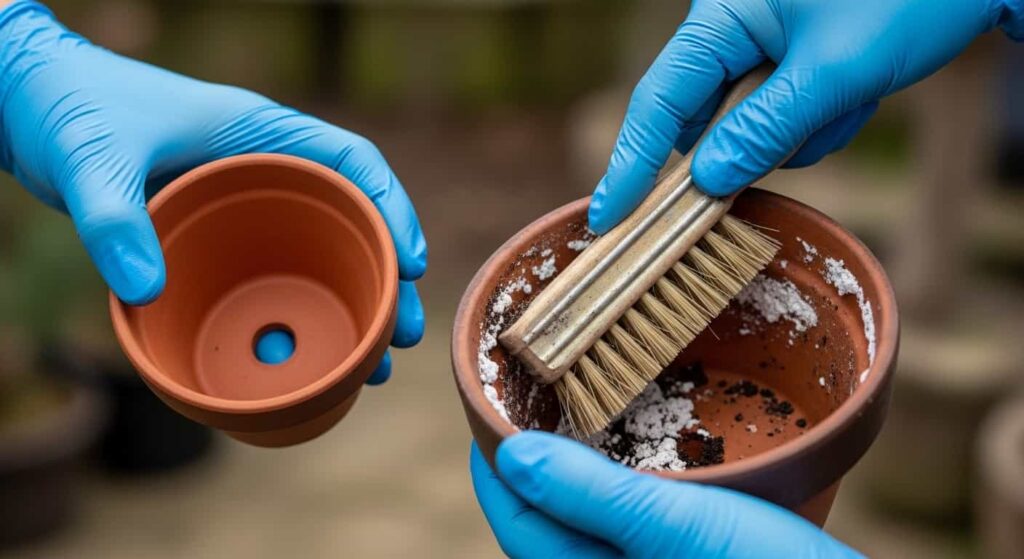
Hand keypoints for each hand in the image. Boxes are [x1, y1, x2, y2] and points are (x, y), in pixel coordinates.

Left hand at [0, 1, 425, 382]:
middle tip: (404, 335)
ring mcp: (243, 200)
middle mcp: (262, 166)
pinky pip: (277, 267)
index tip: (410, 264)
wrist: (30, 101)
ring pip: (321, 249)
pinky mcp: (218, 230)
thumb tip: (145, 292)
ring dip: (355, 301)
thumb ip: (114, 219)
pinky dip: (302, 305)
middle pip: (351, 218)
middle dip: (388, 275)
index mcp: (258, 132)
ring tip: (378, 361)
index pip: (352, 162)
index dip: (391, 208)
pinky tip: (312, 348)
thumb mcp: (92, 160)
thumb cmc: (71, 108)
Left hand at [471, 431, 860, 557]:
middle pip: (547, 520)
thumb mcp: (677, 529)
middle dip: (528, 461)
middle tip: (523, 398)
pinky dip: (614, 481)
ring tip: (567, 411)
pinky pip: (627, 518)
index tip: (482, 406)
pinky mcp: (681, 557)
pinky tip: (631, 447)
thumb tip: (510, 457)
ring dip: (571, 468)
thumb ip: (593, 498)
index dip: (492, 464)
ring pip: (587, 517)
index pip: (518, 522)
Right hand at [588, 0, 1023, 232]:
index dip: (631, 163)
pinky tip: (857, 94)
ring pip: (752, 127)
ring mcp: (764, 46)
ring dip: (800, 132)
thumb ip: (764, 131)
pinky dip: (821, 121)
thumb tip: (708, 182)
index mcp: (722, 15)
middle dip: (755, 142)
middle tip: (803, 129)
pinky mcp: (791, 63)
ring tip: (849, 95)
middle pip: (706, 118)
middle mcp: (733, 27)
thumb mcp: (833, 73)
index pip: (659, 99)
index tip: (609, 218)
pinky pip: (785, 119)